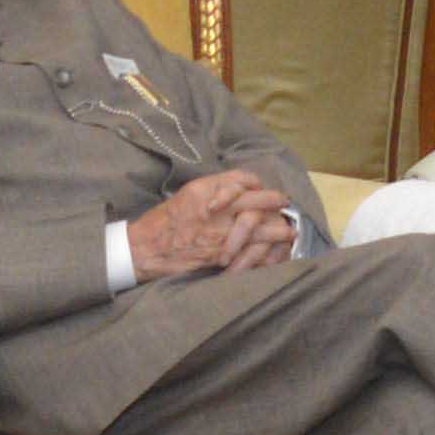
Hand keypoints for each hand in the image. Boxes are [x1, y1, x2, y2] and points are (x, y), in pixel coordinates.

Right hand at [128, 169, 296, 278]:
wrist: (144, 248)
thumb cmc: (164, 221)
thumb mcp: (187, 195)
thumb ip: (213, 190)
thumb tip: (239, 190)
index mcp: (205, 188)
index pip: (242, 179)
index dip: (258, 185)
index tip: (266, 189)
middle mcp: (214, 208)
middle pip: (255, 200)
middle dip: (275, 202)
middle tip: (286, 205)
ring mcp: (218, 232)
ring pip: (258, 227)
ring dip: (278, 229)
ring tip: (290, 231)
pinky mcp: (219, 254)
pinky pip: (249, 252)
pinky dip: (266, 253)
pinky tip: (276, 253)